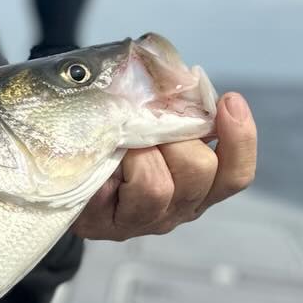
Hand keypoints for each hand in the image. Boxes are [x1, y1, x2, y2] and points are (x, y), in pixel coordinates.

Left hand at [73, 92, 255, 240]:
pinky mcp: (103, 225)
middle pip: (200, 172)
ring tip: (124, 143)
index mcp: (198, 187)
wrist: (62, 160)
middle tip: (151, 126)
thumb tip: (180, 77)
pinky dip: (115, 165)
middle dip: (177, 137)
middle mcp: (175, 209)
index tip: (229, 101)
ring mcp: (140, 221)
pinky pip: (116, 193)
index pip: (235, 175)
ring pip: (159, 187)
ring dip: (141, 153)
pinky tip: (105, 157)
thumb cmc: (117, 135)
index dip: (240, 138)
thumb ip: (173, 102)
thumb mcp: (151, 115)